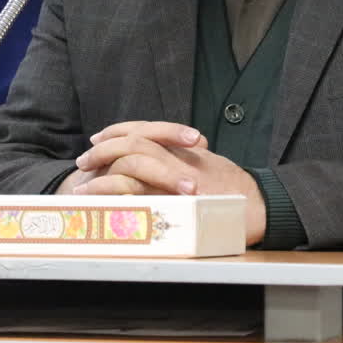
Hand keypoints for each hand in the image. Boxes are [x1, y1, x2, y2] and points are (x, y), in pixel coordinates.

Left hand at [68, 120, 266, 244]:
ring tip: (82, 190)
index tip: (100, 138)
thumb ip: (182, 161)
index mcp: (184, 151)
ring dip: (101, 181)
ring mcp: (176, 185)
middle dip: (104, 152)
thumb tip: (159, 159)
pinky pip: (137, 202)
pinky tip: (98, 210)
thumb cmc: (238, 192)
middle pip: (133, 147)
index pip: (145, 131)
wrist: (260, 210)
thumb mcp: (209, 167)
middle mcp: (179, 163)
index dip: (119, 132)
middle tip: (84, 161)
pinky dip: (113, 204)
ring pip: (131, 173)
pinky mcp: (174, 208)